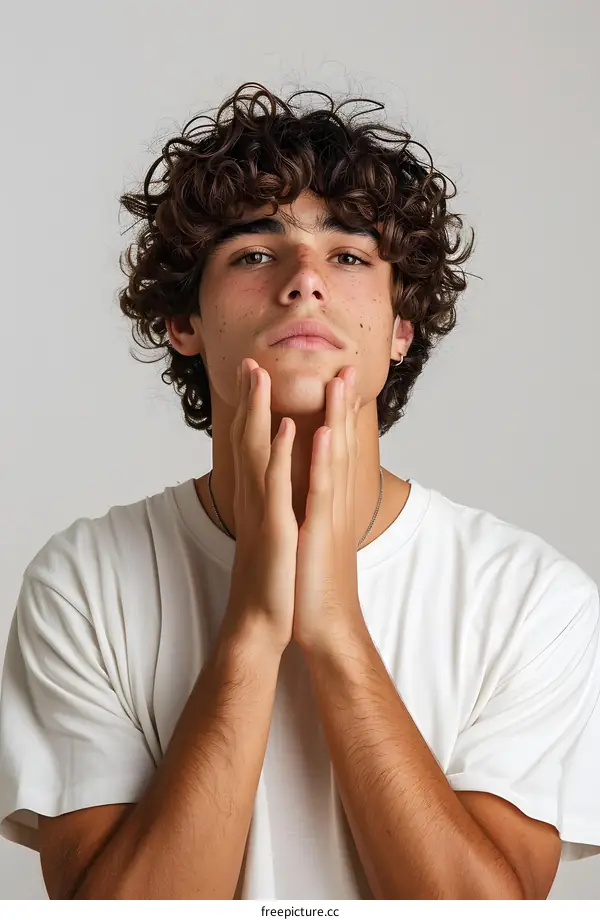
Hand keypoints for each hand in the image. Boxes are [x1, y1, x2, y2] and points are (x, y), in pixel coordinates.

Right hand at [223, 358, 297, 655]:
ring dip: (261, 412)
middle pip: (248, 440)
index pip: (252, 446)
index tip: (254, 378)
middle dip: (250, 399)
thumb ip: (269, 507)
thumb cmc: (271, 581)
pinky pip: (277, 486)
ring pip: (259, 453)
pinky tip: (285, 426)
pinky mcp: (276, 529)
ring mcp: (263, 512)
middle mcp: (255, 499)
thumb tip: (274, 488)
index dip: (251, 410)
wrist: (262, 624)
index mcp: (257, 499)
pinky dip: (280, 455)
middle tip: (250, 361)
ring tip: (262, 374)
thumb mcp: (271, 535)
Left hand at [292, 366, 366, 651]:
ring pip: (333, 459)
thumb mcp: (316, 542)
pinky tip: (319, 430)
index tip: (335, 385)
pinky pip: (320, 491)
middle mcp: (334, 504)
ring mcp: (329, 516)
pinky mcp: (319, 533)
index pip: (334, 452)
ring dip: (336, 418)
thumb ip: (317, 515)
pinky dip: (318, 459)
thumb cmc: (317, 587)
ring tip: (338, 382)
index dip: (337, 416)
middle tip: (345, 367)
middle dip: (342, 405)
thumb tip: (312, 498)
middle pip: (339, 446)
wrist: (327, 628)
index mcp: (330, 504)